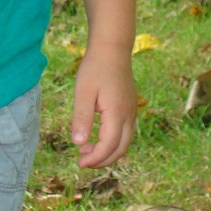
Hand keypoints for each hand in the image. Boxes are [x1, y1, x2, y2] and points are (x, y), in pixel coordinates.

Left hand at [71, 45, 136, 168]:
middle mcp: (128, 114)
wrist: (112, 48)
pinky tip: (97, 136)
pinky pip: (125, 132)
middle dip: (102, 160)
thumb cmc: (95, 67)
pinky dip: (113, 141)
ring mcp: (132, 111)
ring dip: (107, 151)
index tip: (79, 162)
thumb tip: (79, 144)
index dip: (95, 159)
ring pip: (125, 142)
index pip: (109, 146)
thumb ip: (82, 118)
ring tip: (86, 150)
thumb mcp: (83, 92)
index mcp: (117, 112)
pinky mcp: (130, 106)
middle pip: (120, 149)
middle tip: (82, 161)